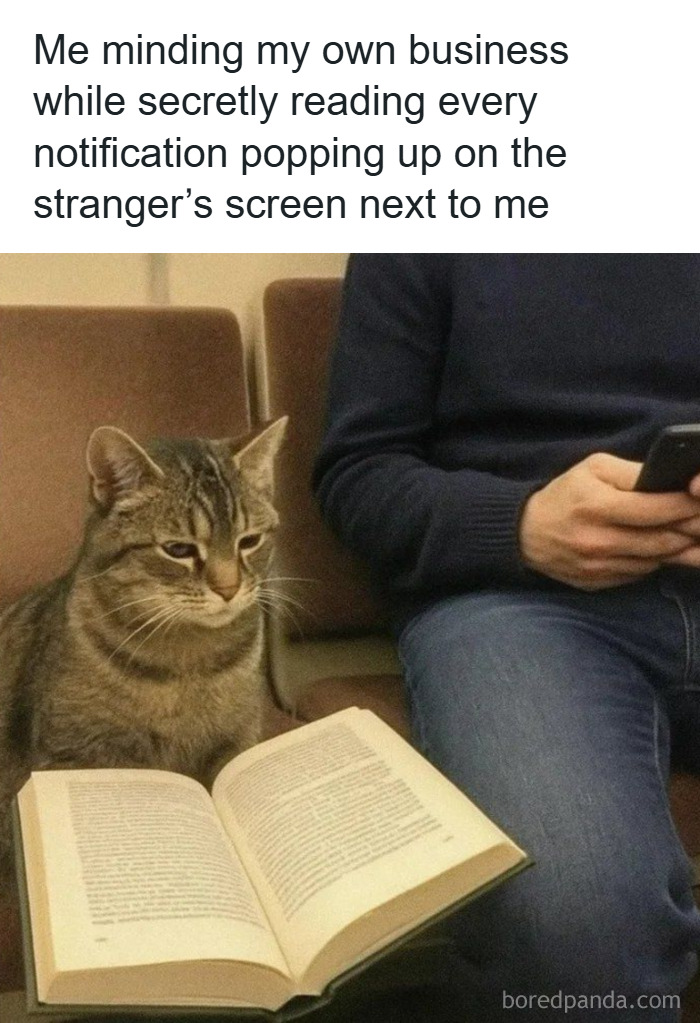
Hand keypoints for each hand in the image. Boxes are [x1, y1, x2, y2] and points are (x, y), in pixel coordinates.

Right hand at [519, 453, 699, 589]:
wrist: (527, 533)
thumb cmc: (565, 495)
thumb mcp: (593, 468)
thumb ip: (633, 472)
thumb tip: (671, 481)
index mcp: (597, 507)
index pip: (656, 509)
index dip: (685, 505)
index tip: (697, 498)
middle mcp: (599, 541)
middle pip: (664, 540)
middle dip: (690, 529)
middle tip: (699, 519)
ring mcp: (599, 567)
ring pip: (656, 560)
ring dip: (676, 547)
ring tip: (686, 532)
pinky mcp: (599, 583)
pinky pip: (641, 573)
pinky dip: (654, 560)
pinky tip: (658, 547)